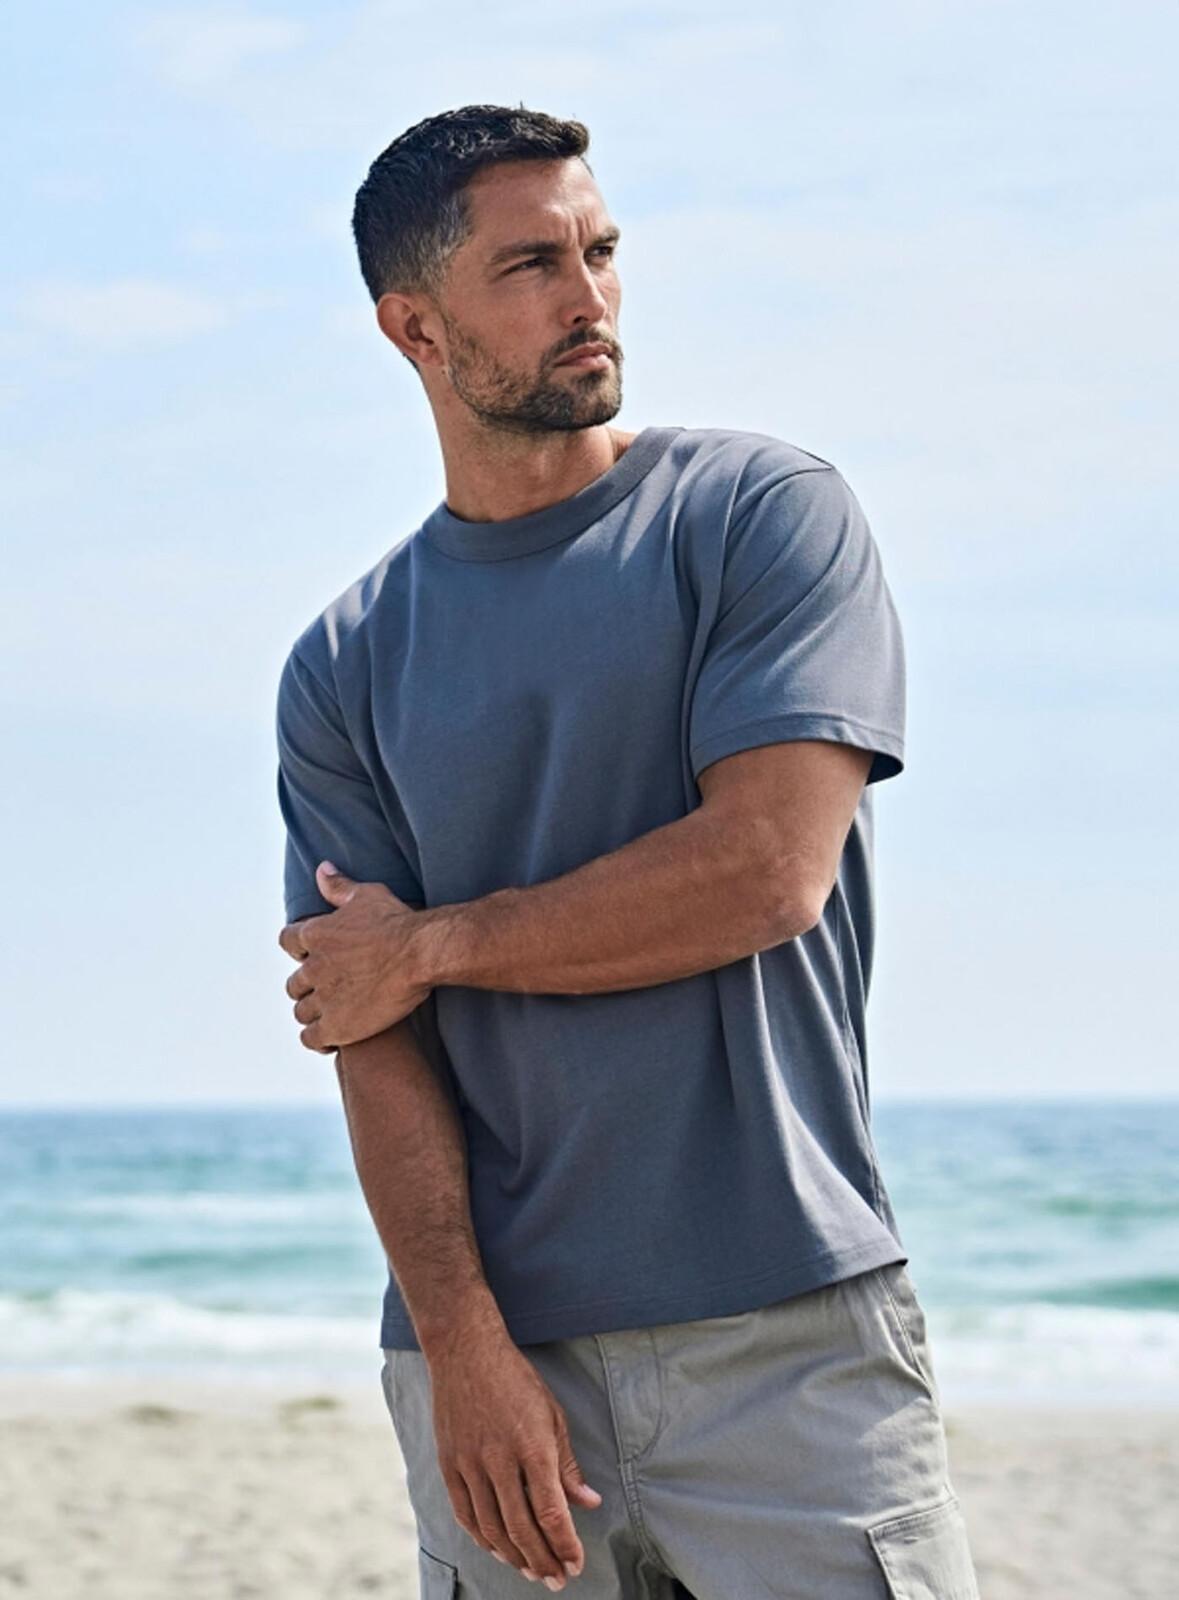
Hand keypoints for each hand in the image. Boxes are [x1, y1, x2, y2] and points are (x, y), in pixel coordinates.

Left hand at [279, 862, 431, 1050]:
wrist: (421, 953)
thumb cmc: (397, 921)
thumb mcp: (366, 895)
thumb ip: (338, 886)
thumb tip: (321, 869)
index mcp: (315, 935)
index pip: (288, 942)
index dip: (299, 949)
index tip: (313, 954)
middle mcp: (313, 967)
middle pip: (295, 983)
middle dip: (308, 986)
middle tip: (331, 987)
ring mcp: (323, 998)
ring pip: (302, 1011)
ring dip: (314, 1012)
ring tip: (333, 1014)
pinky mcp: (336, 1026)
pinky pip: (311, 1038)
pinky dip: (318, 1039)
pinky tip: (334, 1037)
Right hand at [427, 1328, 601, 1587]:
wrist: (466, 1350)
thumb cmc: (515, 1379)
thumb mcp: (552, 1415)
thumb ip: (568, 1465)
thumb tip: (588, 1503)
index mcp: (532, 1446)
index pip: (551, 1512)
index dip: (565, 1544)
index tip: (575, 1564)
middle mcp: (499, 1459)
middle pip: (521, 1528)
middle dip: (543, 1560)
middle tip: (556, 1579)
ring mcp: (470, 1463)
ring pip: (491, 1528)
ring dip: (514, 1556)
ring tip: (531, 1569)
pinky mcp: (449, 1463)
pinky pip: (465, 1514)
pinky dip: (482, 1538)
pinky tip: (498, 1548)